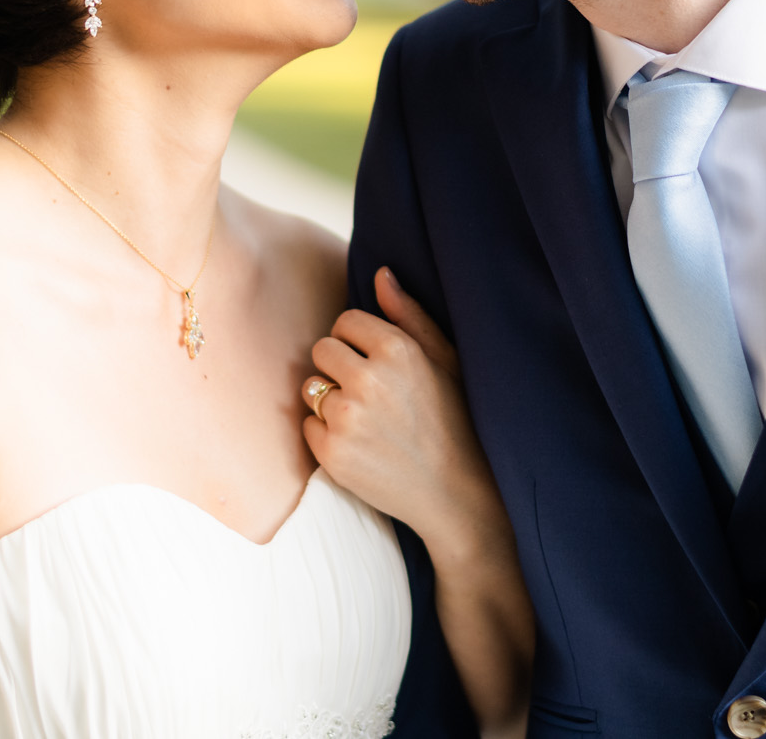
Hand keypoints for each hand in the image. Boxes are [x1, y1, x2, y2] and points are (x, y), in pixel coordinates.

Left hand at [303, 268, 493, 551]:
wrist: (456, 492)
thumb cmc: (455, 419)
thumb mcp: (444, 360)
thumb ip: (408, 314)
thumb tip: (380, 272)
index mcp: (398, 350)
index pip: (345, 320)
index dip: (359, 341)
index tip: (377, 363)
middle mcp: (369, 380)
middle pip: (322, 350)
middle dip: (339, 367)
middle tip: (371, 394)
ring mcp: (347, 418)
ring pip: (313, 388)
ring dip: (332, 401)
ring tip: (367, 421)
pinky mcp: (332, 454)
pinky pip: (308, 425)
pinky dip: (326, 434)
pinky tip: (360, 444)